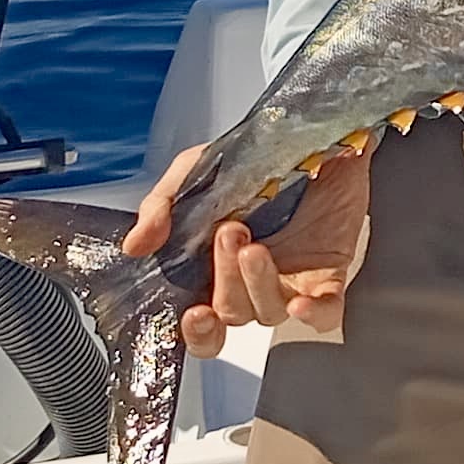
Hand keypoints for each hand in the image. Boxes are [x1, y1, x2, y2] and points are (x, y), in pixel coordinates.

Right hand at [121, 140, 372, 359]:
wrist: (310, 131)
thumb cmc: (253, 158)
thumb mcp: (196, 170)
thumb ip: (162, 206)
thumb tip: (135, 245)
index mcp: (217, 267)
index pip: (204, 324)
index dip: (198, 333)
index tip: (194, 314)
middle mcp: (253, 282)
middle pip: (233, 312)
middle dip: (226, 279)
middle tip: (229, 232)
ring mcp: (292, 281)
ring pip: (270, 312)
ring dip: (258, 284)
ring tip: (254, 246)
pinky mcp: (329, 274)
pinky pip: (326, 313)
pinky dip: (314, 314)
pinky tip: (303, 302)